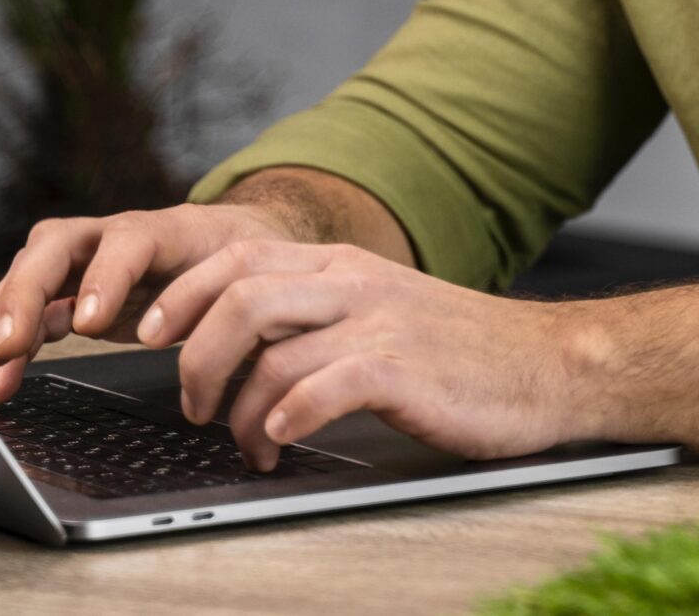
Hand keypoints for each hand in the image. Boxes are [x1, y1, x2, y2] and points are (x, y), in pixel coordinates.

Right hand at [0, 203, 296, 402]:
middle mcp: (115, 236)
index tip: (89, 323)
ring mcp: (88, 259)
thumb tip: (237, 343)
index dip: (105, 278)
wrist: (233, 245)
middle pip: (56, 244)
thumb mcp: (250, 277)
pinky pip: (33, 307)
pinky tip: (3, 376)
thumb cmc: (241, 262)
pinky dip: (14, 339)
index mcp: (167, 229)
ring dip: (7, 316)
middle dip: (27, 292)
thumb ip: (236, 301)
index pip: (128, 240)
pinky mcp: (73, 289)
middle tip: (10, 343)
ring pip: (33, 271)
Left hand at [142, 240, 585, 469]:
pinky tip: (286, 440)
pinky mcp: (404, 370)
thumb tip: (238, 353)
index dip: (179, 293)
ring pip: (271, 348)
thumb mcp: (380, 309)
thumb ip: (316, 316)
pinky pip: (323, 387)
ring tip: (248, 442)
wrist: (550, 364)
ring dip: (240, 406)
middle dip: (193, 354)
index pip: (234, 256)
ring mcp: (378, 323)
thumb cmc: (461, 352)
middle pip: (237, 294)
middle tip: (194, 405)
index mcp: (341, 264)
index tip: (148, 333)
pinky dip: (288, 417)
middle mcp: (352, 283)